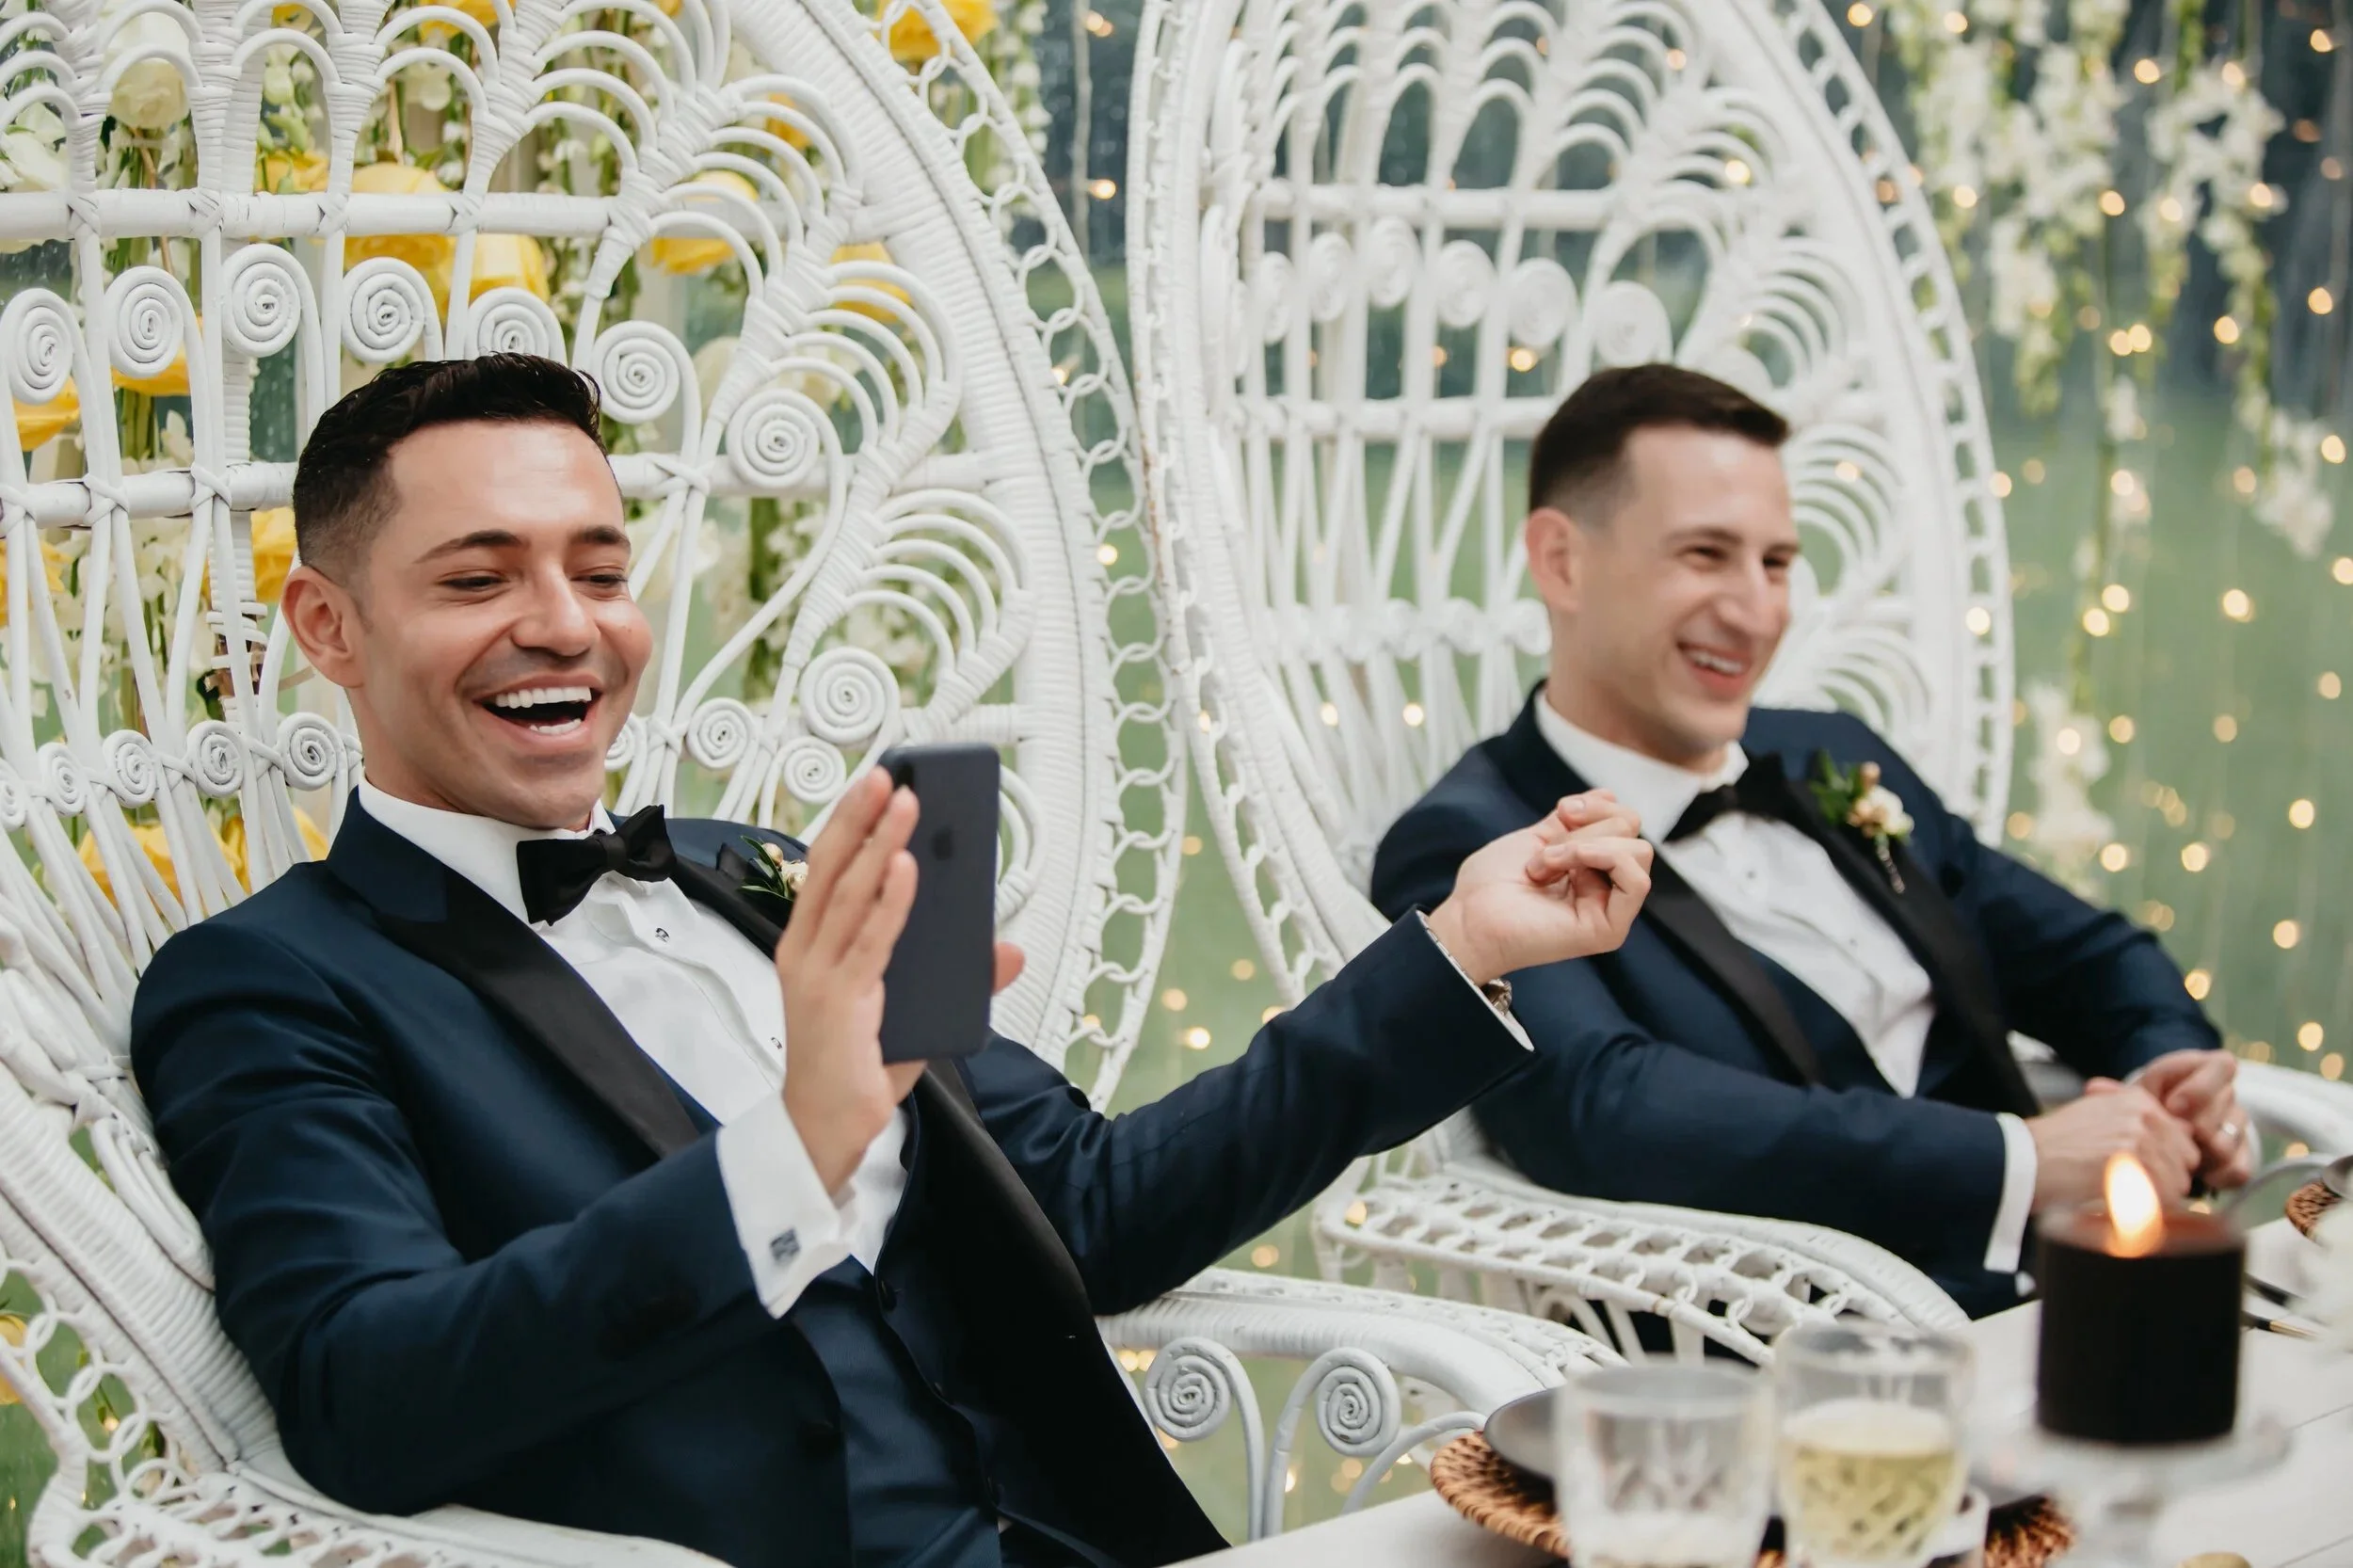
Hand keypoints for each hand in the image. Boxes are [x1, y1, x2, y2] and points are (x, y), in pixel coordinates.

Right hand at [774, 772, 1031, 1192]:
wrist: (825, 1128)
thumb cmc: (856, 1065)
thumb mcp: (912, 1008)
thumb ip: (958, 976)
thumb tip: (1011, 949)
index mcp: (810, 945)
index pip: (826, 870)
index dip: (848, 823)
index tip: (875, 785)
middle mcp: (806, 951)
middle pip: (830, 867)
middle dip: (859, 816)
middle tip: (888, 773)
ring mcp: (819, 973)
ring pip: (850, 891)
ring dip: (880, 842)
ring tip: (906, 802)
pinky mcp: (838, 998)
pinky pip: (871, 939)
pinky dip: (890, 899)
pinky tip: (906, 866)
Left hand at [1424, 792, 1652, 985]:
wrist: (1468, 917)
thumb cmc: (1491, 884)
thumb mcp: (1539, 837)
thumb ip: (1575, 821)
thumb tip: (1608, 795)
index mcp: (1590, 868)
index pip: (1625, 822)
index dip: (1596, 805)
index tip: (1561, 809)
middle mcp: (1605, 889)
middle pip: (1632, 832)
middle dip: (1587, 826)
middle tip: (1545, 849)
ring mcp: (1609, 910)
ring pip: (1638, 852)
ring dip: (1584, 845)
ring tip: (1545, 863)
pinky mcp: (1609, 929)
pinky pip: (1636, 881)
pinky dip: (1602, 858)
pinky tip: (1563, 865)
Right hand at [2026, 1081, 2199, 1210]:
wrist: (2024, 1159)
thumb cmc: (2056, 1143)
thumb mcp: (2098, 1114)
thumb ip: (2138, 1121)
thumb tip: (2180, 1134)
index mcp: (2138, 1101)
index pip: (2184, 1138)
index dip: (2169, 1160)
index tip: (2146, 1171)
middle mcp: (2143, 1115)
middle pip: (2186, 1161)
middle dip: (2168, 1179)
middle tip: (2137, 1189)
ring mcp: (2139, 1139)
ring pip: (2178, 1183)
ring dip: (2157, 1198)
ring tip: (2125, 1198)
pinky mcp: (2131, 1165)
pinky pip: (2163, 1198)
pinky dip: (2149, 1209)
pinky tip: (2123, 1204)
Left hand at [2133, 1050, 2253, 1188]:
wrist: (2161, 1138)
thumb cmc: (2147, 1109)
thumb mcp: (2135, 1096)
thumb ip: (2120, 1092)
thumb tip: (2094, 1088)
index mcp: (2207, 1070)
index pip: (2222, 1065)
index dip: (2197, 1087)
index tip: (2170, 1106)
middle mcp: (2227, 1097)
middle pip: (2226, 1103)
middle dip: (2196, 1120)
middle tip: (2174, 1133)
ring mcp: (2237, 1128)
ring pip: (2231, 1137)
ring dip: (2203, 1149)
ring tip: (2178, 1156)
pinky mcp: (2241, 1158)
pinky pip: (2239, 1168)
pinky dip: (2218, 1175)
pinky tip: (2199, 1176)